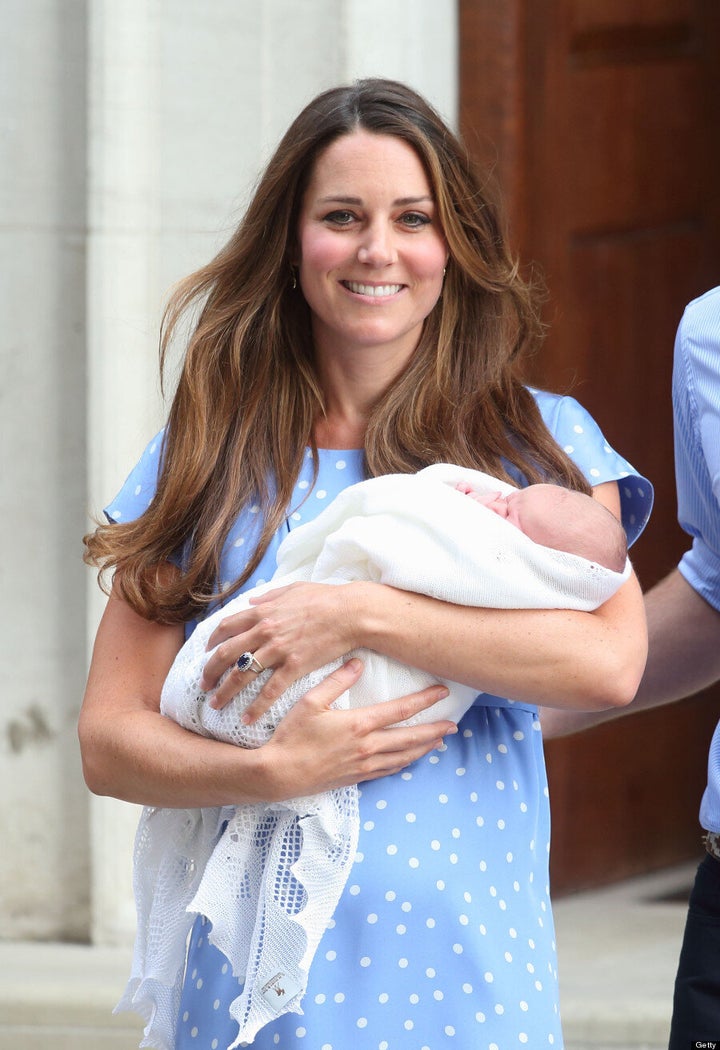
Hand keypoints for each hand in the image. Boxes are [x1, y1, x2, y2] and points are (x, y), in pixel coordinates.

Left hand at [201, 581, 359, 713]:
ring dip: (225, 692)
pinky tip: (247, 719)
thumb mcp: (293, 589)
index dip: (211, 642)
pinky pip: (270, 690)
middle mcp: (264, 631)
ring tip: (215, 705)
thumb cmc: (325, 598)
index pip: (226, 628)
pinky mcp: (295, 666)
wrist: (351, 612)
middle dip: (210, 671)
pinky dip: (256, 706)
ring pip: (242, 675)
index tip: (206, 653)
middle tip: (203, 685)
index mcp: (262, 612)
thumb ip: (269, 596)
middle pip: (226, 654)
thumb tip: (252, 602)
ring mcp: (278, 650)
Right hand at [259, 657, 458, 799]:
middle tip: (453, 724)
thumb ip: (337, 681)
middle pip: (411, 737)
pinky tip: (411, 759)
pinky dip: (405, 763)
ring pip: (404, 757)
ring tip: (440, 741)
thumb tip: (358, 662)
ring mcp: (364, 765)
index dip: (424, 701)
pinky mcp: (356, 778)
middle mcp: (367, 746)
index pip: (401, 710)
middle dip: (434, 729)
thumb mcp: (310, 702)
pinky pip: (389, 770)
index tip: (442, 692)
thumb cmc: (291, 736)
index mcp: (359, 724)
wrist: (278, 774)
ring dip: (425, 748)